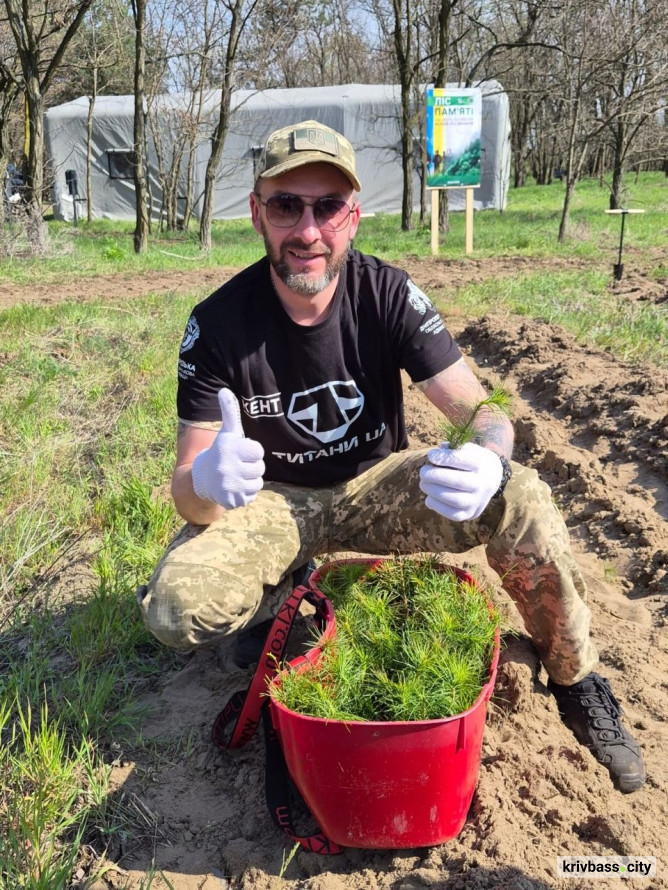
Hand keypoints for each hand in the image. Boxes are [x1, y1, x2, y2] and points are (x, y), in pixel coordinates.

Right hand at [191, 389, 264, 508]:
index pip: (258, 451)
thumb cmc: (222, 452)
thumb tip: (223, 390)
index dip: (252, 452)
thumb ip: (229, 412)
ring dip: (250, 481)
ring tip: (236, 477)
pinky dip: (245, 494)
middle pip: (260, 468)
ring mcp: (228, 485)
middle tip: (237, 466)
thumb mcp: (227, 432)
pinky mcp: (231, 501)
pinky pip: (251, 497)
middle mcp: (226, 467)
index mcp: (228, 448)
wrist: (202, 479)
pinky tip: (233, 488)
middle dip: (252, 467)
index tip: (240, 452)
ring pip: (257, 483)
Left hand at [419, 442, 502, 521]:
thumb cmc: (471, 461)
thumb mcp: (465, 449)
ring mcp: (477, 501)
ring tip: (424, 484)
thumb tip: (433, 456)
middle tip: (423, 472)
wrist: (490, 479)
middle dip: (435, 476)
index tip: (431, 455)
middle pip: (458, 481)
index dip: (444, 458)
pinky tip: (429, 497)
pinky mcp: (469, 513)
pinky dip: (436, 505)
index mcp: (481, 464)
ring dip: (433, 491)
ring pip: (455, 500)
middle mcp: (483, 484)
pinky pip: (452, 514)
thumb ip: (450, 450)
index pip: (463, 460)